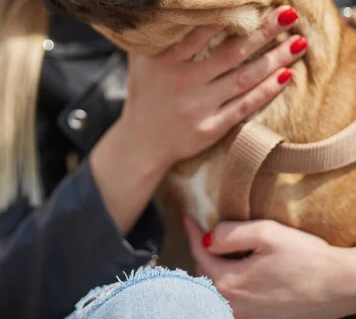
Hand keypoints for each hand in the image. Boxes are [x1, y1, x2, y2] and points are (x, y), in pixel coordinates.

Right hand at [91, 6, 305, 234]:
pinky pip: (244, 106)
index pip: (200, 33)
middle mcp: (185, 83)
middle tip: (289, 14)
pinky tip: (286, 75)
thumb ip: (153, 34)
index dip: (228, 16)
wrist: (142, 142)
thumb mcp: (140, 60)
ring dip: (274, 59)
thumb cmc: (144, 92)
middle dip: (263, 32)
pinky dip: (266, 91)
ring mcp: (200, 107)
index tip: (253, 0)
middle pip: (231, 53)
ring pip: (244, 79)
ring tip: (299, 42)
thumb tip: (168, 0)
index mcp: (166, 61)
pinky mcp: (212, 128)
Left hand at [184, 217, 355, 318]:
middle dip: (200, 253)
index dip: (192, 233)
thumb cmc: (305, 258)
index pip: (199, 254)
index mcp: (230, 284)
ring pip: (216, 291)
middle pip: (204, 276)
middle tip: (201, 232)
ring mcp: (248, 317)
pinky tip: (236, 270)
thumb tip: (209, 238)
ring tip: (215, 250)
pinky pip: (232, 301)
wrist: (338, 286)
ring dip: (211, 270)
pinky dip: (225, 285)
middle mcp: (234, 307)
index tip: (187, 217)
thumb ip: (230, 233)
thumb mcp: (265, 233)